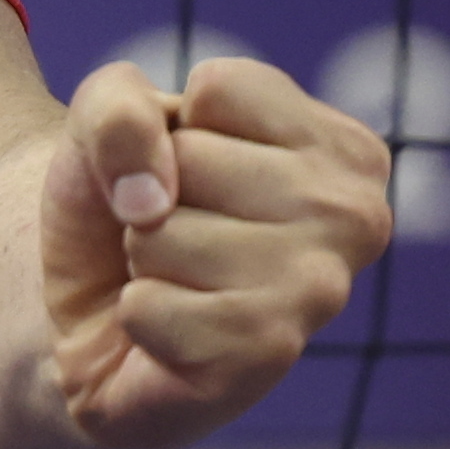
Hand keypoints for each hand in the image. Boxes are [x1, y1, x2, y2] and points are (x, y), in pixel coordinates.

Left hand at [37, 56, 390, 448]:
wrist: (94, 312)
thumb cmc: (123, 204)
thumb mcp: (105, 119)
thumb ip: (117, 110)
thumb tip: (150, 201)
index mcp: (344, 150)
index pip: (218, 89)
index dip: (173, 127)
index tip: (192, 172)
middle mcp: (355, 219)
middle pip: (190, 159)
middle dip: (152, 195)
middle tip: (178, 234)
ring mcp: (319, 295)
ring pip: (164, 233)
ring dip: (143, 256)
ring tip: (176, 280)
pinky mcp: (263, 359)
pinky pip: (148, 306)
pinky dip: (135, 312)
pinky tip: (169, 332)